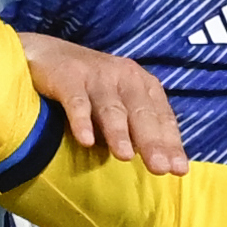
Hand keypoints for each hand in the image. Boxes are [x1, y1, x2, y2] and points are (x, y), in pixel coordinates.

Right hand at [22, 32, 188, 174]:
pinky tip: (85, 140)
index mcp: (143, 85)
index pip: (162, 118)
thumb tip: (161, 163)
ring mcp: (96, 76)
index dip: (171, 144)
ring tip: (124, 156)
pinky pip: (76, 102)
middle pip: (141, 113)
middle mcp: (124, 77)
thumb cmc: (92, 88)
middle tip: (160, 168)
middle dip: (152, 142)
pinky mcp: (68, 77)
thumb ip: (138, 127)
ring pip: (111, 109)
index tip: (179, 170)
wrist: (48, 55)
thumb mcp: (122, 103)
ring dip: (119, 132)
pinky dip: (81, 121)